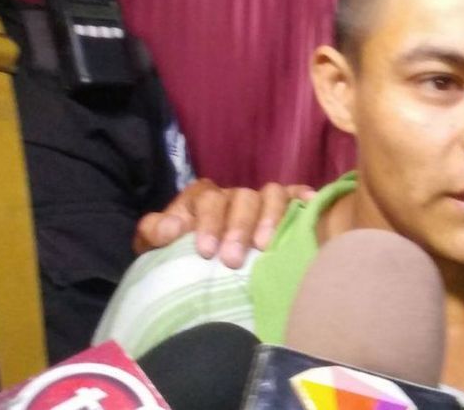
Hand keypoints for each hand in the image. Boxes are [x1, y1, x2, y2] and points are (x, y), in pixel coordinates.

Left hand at [134, 179, 315, 267]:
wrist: (192, 269)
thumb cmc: (178, 257)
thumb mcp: (155, 247)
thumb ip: (153, 233)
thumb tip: (169, 230)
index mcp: (201, 200)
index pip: (205, 198)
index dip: (206, 222)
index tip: (205, 252)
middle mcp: (232, 196)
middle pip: (240, 198)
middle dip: (236, 228)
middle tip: (231, 259)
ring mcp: (259, 201)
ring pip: (269, 195)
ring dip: (268, 218)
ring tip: (265, 246)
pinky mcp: (283, 208)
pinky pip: (294, 195)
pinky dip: (302, 196)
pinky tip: (310, 202)